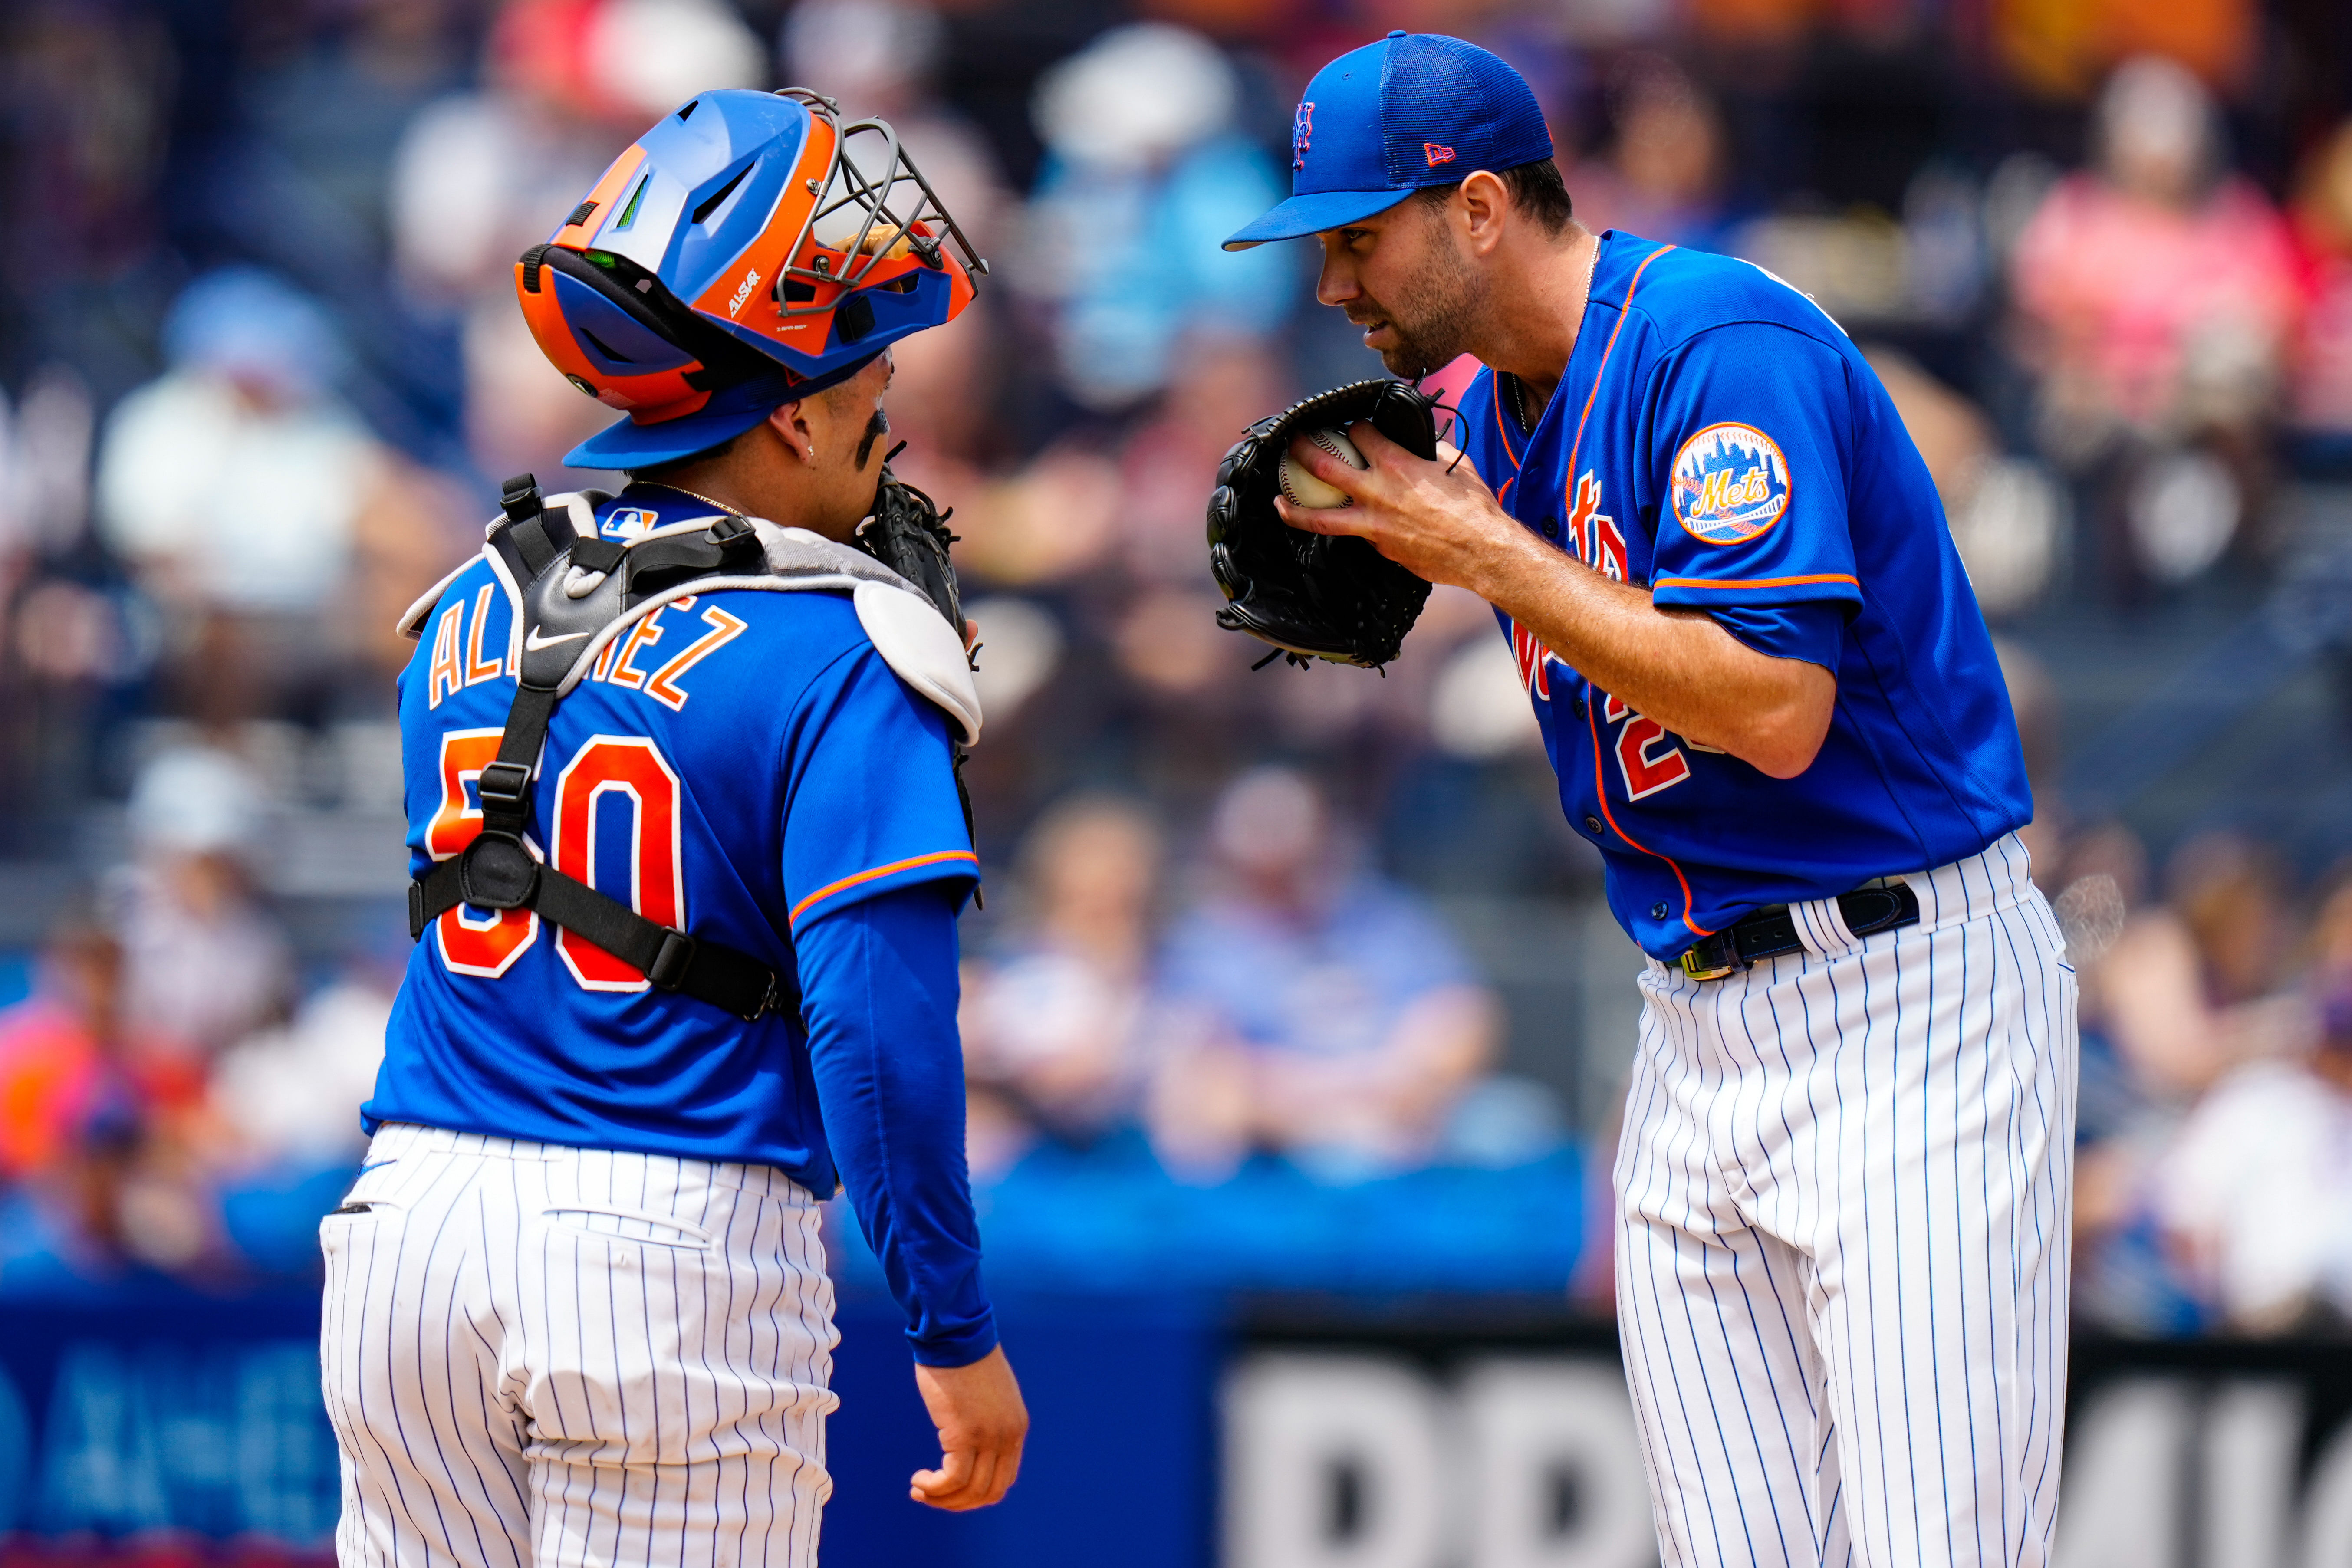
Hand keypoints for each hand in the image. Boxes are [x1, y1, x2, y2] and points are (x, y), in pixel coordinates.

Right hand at [910, 1346, 1027, 1510]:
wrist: (955, 1335)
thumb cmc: (963, 1359)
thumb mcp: (986, 1396)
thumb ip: (986, 1421)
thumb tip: (969, 1443)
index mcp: (1016, 1427)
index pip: (1004, 1479)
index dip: (975, 1493)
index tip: (950, 1488)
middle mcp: (1008, 1436)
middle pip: (989, 1492)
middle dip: (958, 1503)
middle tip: (930, 1495)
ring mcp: (989, 1437)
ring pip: (970, 1490)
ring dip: (941, 1498)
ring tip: (920, 1489)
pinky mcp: (964, 1434)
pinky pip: (952, 1479)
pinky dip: (934, 1488)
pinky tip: (919, 1480)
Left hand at [1274, 420, 1536, 599]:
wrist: (1482, 551)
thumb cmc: (1474, 507)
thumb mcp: (1454, 465)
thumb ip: (1428, 452)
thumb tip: (1419, 445)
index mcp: (1396, 464)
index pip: (1361, 433)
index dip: (1355, 426)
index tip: (1352, 427)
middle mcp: (1377, 493)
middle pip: (1324, 467)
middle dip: (1303, 451)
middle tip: (1292, 445)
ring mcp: (1374, 525)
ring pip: (1320, 517)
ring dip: (1294, 508)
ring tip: (1279, 501)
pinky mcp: (1379, 549)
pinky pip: (1355, 536)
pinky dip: (1346, 528)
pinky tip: (1338, 526)